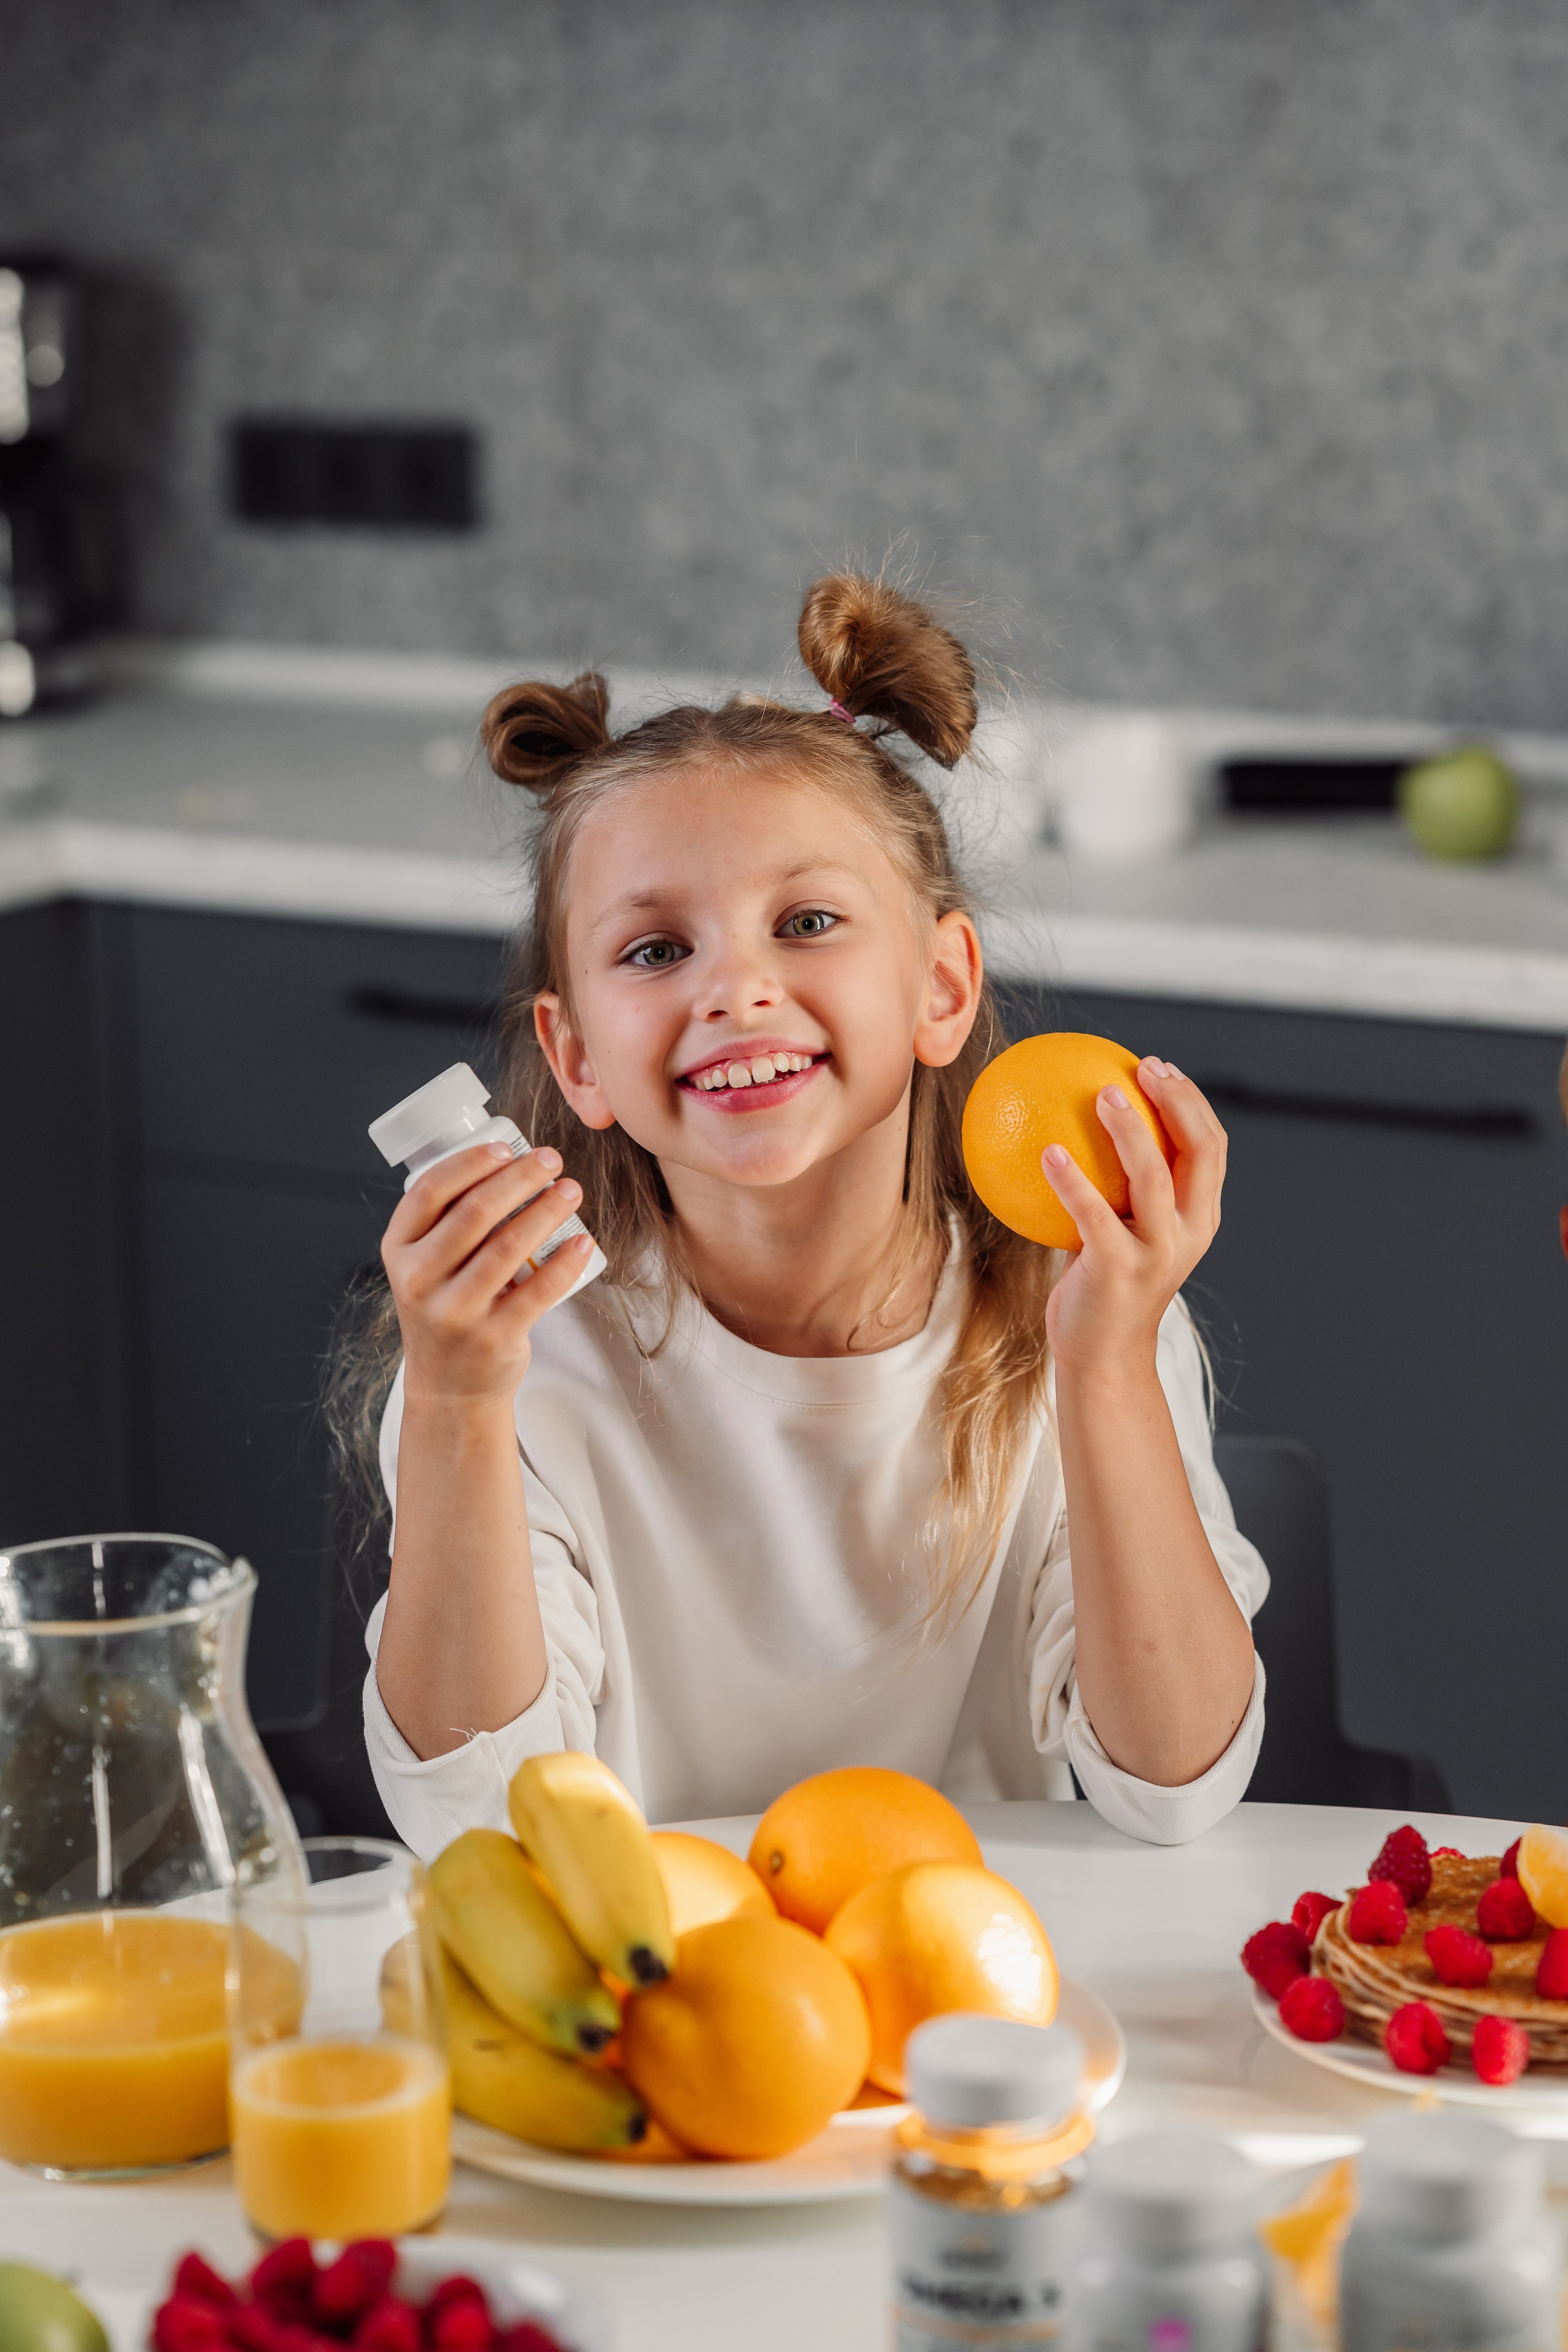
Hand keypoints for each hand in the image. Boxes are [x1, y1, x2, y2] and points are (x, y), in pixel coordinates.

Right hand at [381, 1141, 595, 1411]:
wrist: (449, 1387)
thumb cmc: (446, 1308)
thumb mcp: (426, 1265)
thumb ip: (448, 1221)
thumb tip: (509, 1162)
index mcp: (399, 1250)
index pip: (430, 1191)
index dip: (471, 1162)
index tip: (507, 1148)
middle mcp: (419, 1280)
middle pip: (475, 1213)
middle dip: (520, 1178)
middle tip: (551, 1160)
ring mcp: (454, 1312)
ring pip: (507, 1247)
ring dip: (546, 1211)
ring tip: (570, 1190)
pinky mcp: (492, 1338)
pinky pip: (537, 1292)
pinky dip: (564, 1263)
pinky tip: (582, 1241)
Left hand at [1042, 1059, 1226, 1380]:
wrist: (1102, 1355)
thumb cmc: (1103, 1283)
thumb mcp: (1124, 1231)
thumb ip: (1119, 1187)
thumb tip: (1079, 1123)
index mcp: (1200, 1218)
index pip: (1212, 1147)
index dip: (1192, 1102)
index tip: (1159, 1067)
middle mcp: (1189, 1232)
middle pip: (1200, 1152)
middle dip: (1177, 1102)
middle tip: (1141, 1069)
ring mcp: (1158, 1253)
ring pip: (1154, 1178)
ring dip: (1130, 1131)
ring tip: (1102, 1094)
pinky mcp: (1119, 1271)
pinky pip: (1093, 1215)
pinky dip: (1071, 1181)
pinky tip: (1047, 1152)